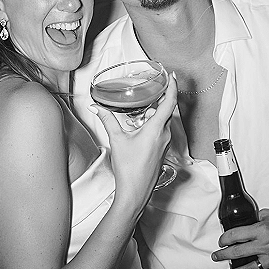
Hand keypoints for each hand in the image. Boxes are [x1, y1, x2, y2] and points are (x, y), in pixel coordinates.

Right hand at [93, 74, 176, 203]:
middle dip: (160, 99)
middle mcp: (164, 135)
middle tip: (152, 88)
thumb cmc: (129, 170)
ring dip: (156, 112)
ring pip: (164, 121)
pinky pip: (162, 131)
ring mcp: (165, 144)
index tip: (171, 77)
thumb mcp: (117, 140)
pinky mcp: (162, 150)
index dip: (171, 87)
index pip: (169, 102)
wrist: (136, 192)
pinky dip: (155, 123)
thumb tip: (96, 108)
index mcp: (156, 129)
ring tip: (145, 105)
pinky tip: (143, 124)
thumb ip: (107, 120)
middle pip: (167, 110)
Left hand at [211, 207, 268, 268]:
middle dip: (222, 256)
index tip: (221, 243)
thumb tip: (240, 227)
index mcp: (262, 230)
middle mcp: (266, 245)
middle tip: (216, 257)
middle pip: (237, 253)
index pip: (235, 236)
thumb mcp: (268, 214)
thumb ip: (253, 220)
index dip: (224, 240)